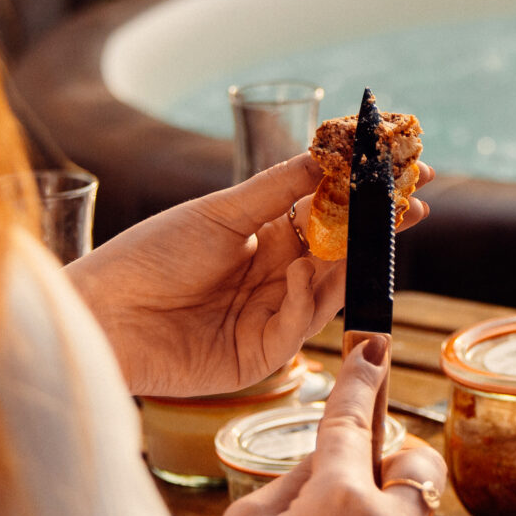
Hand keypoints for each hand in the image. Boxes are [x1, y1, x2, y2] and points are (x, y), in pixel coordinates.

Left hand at [64, 156, 432, 397]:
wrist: (103, 313)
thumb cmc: (149, 256)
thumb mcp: (219, 212)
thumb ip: (279, 190)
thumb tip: (330, 157)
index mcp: (264, 238)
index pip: (330, 217)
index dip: (368, 200)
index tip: (409, 176)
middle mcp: (274, 278)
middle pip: (339, 256)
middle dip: (376, 233)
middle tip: (412, 209)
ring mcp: (268, 320)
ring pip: (327, 291)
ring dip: (344, 261)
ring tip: (356, 233)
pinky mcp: (258, 358)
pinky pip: (298, 326)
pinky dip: (303, 296)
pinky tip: (296, 271)